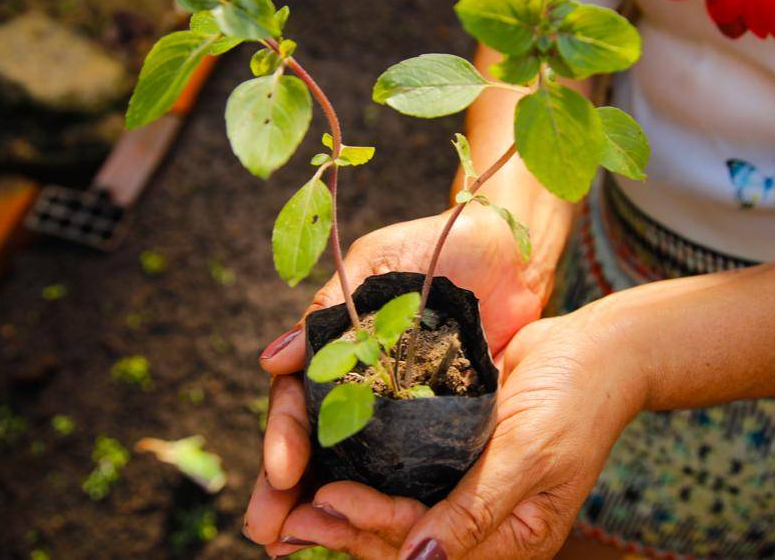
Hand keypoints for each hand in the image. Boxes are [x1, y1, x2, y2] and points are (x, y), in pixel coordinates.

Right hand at [244, 206, 554, 545]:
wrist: (507, 249)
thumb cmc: (433, 244)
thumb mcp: (375, 266)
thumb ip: (329, 312)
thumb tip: (271, 359)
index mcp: (337, 350)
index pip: (298, 402)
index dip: (284, 437)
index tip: (279, 470)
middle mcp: (364, 385)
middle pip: (318, 446)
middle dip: (289, 491)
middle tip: (267, 532)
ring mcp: (404, 407)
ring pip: (359, 465)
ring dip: (332, 505)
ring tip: (303, 544)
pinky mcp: (446, 419)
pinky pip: (415, 463)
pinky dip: (393, 497)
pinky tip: (379, 529)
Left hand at [261, 307, 648, 558]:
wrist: (601, 350)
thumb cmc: (576, 401)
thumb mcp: (531, 454)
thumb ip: (477, 510)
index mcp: (512, 536)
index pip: (429, 547)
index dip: (375, 529)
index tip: (328, 500)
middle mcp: (487, 520)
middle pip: (407, 540)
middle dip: (351, 530)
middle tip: (294, 516)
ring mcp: (472, 487)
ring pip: (402, 511)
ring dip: (354, 510)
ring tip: (300, 501)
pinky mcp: (462, 452)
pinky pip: (412, 474)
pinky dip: (375, 475)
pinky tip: (338, 465)